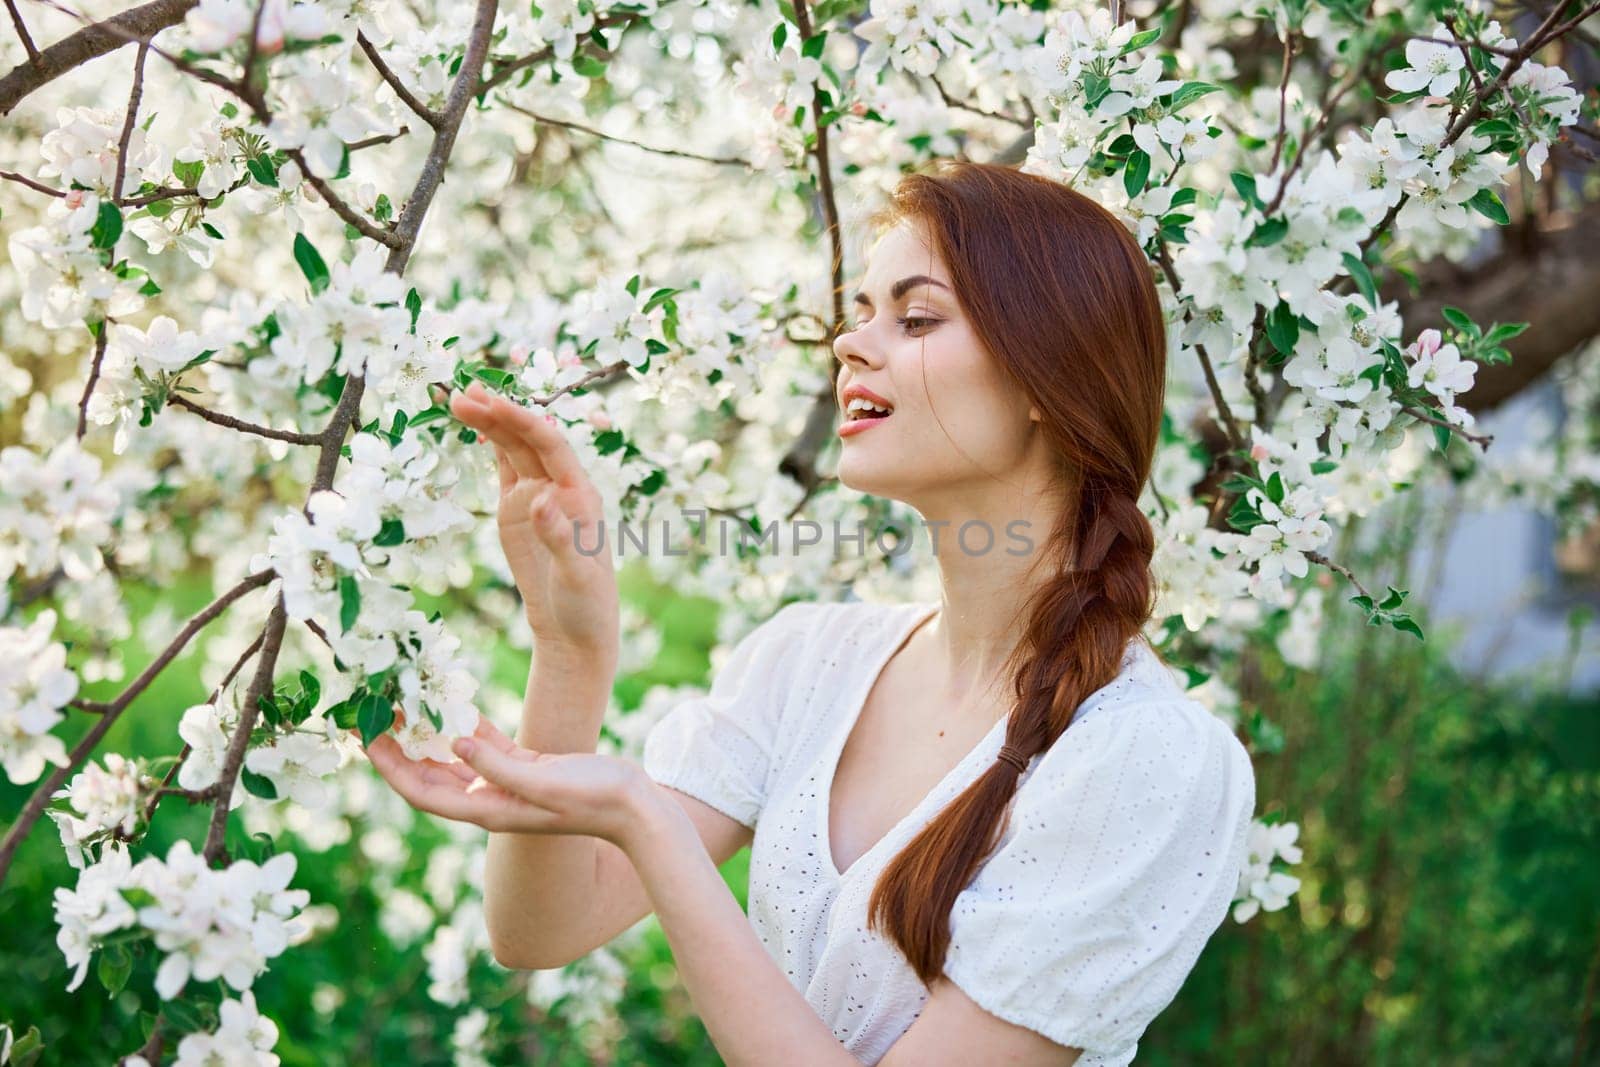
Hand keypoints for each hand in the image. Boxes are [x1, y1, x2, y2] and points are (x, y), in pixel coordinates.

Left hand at [363, 713, 646, 845]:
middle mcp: (489, 799)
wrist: (631, 806)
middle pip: (428, 776)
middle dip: (398, 749)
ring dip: (428, 735)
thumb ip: (495, 765)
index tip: (366, 739)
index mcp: (487, 809)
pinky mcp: (526, 767)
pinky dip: (467, 727)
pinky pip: (485, 745)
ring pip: (454, 759)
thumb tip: (452, 743)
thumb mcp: (541, 781)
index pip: (421, 792)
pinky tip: (453, 703)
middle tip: (374, 715)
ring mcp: (507, 783)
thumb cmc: (590, 798)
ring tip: (405, 704)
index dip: (390, 768)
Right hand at [449, 380, 619, 657]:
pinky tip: (477, 423)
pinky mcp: (519, 512)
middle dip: (497, 414)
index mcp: (581, 495)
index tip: (491, 403)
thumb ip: (560, 537)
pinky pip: (506, 469)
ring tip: (457, 400)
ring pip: (513, 450)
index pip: (550, 445)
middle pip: (528, 440)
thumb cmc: (586, 605)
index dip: (521, 420)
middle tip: (460, 393)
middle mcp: (561, 488)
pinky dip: (491, 445)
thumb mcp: (576, 575)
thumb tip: (540, 499)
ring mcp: (538, 498)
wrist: (574, 632)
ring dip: (490, 424)